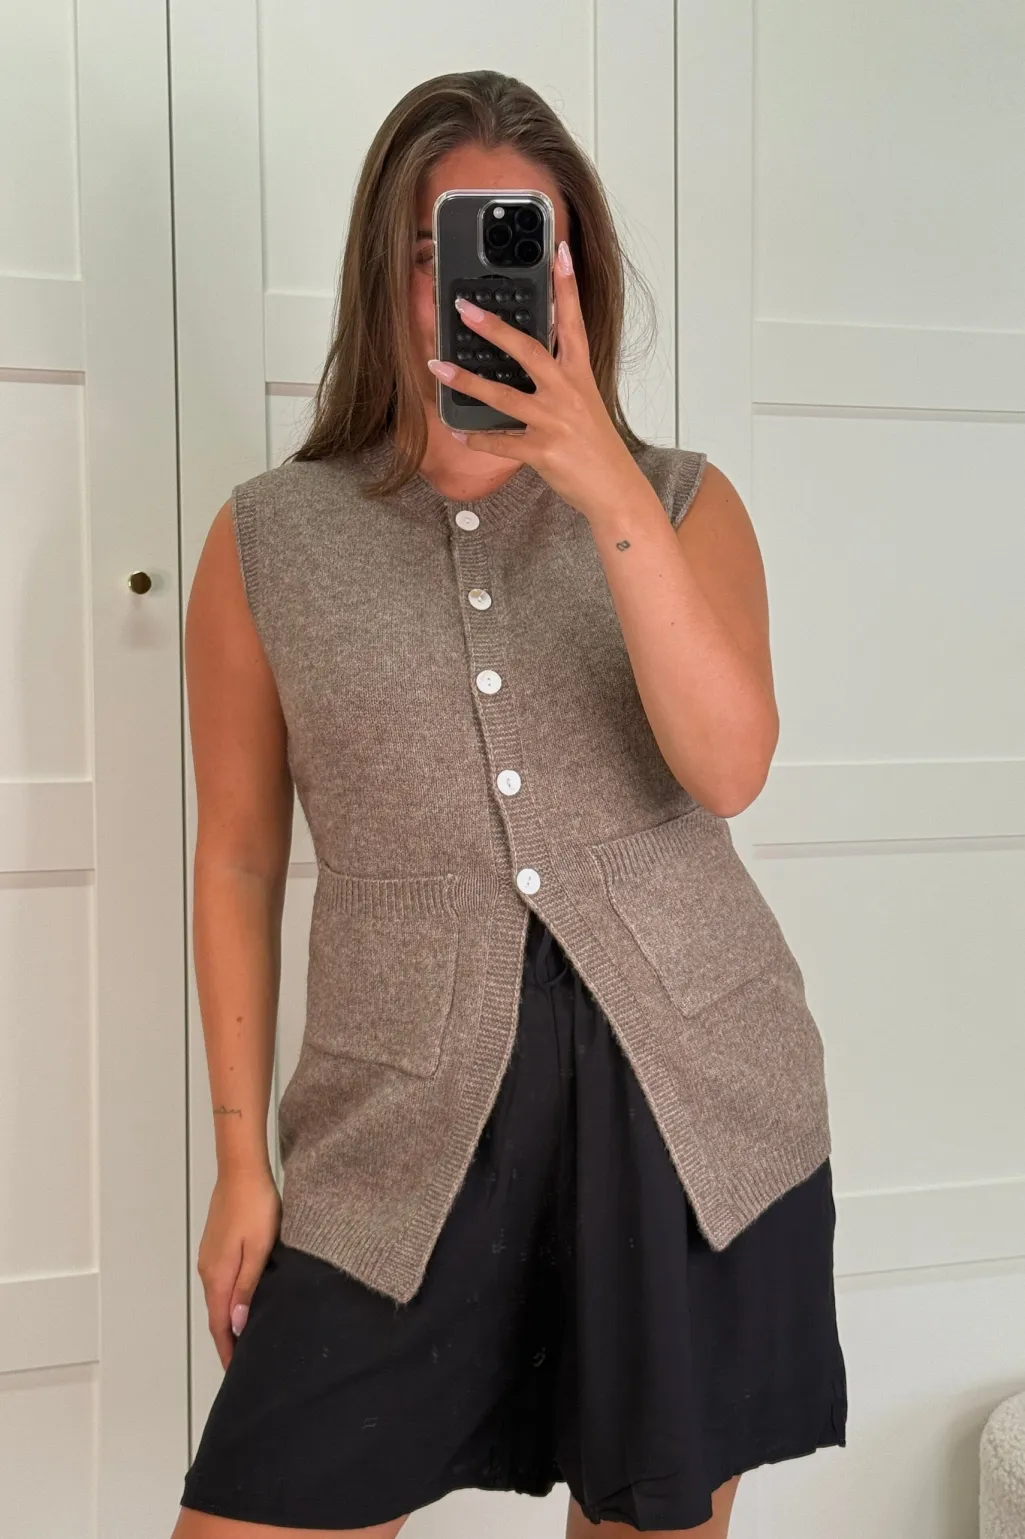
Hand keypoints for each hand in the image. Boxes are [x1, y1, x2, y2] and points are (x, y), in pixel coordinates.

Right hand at [196, 1165, 280, 1368]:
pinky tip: (242, 1302)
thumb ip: (248, 1287)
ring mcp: (210, 1257)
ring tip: (247, 1337)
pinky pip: (220, 1282)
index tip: (235, 1373)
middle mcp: (208, 1270)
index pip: (219, 1324)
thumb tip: (238, 1325)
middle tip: (245, 1362)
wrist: (241, 1170)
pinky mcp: (216, 1245)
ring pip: (218, 1298)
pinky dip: (228, 1300)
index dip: (227, 1350)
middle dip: (227, 1340)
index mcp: (218, 1275)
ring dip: (228, 1320)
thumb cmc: (256, 1207)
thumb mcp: (259, 1249)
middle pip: (216, 1315)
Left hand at [426, 240, 645, 518]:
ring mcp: (555, 423)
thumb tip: (528, 359)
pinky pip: (501, 442)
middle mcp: (568, 393)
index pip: (574, 323)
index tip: (558, 253)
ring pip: (504, 396)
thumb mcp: (586, 404)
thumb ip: (561, 379)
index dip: (567, 287)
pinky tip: (459, 430)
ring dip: (467, 382)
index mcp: (580, 376)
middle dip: (494, 328)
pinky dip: (478, 438)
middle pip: (528, 350)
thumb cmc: (597, 447)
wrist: (615, 490)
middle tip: (464, 308)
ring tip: (439, 368)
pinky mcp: (543, 452)